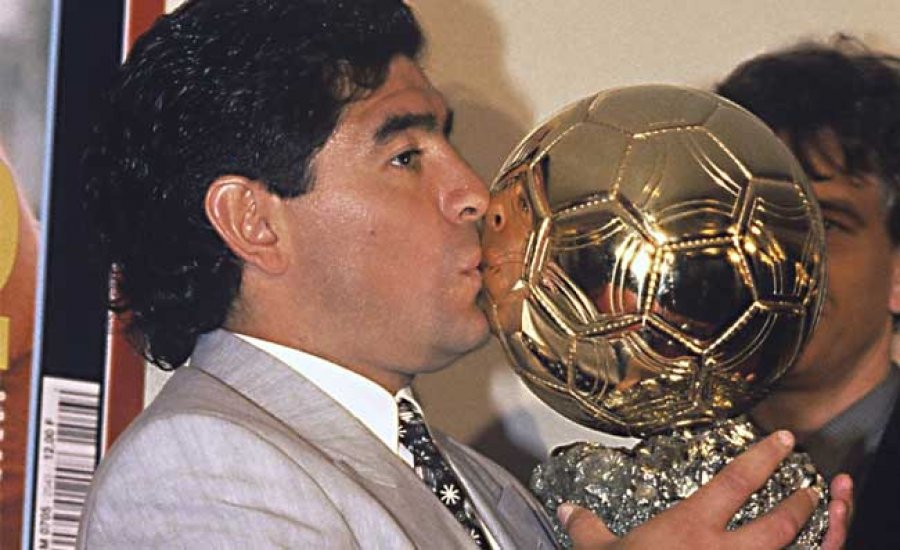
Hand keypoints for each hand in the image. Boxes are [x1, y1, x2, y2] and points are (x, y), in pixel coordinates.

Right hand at [558, 431, 852, 548]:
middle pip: (779, 524)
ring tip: (824, 527)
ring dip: (816, 542)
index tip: (783, 441)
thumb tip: (569, 511)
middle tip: (813, 491)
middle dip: (802, 505)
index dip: (764, 456)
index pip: (736, 481)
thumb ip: (589, 529)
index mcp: (691, 529)